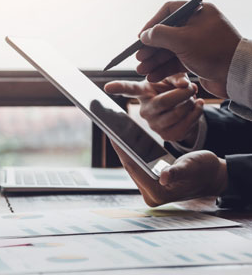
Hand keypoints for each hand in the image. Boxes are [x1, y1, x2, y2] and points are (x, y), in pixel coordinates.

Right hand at [104, 73, 203, 145]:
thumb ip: (177, 76)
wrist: (183, 108)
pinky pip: (186, 124)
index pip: (129, 89)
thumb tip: (185, 84)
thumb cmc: (173, 89)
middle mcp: (144, 111)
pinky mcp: (167, 136)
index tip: (107, 87)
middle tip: (192, 87)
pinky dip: (197, 113)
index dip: (118, 88)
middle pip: (163, 102)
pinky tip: (197, 106)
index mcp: (142, 93)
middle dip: (182, 94)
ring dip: (190, 103)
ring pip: (177, 113)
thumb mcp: (173, 78)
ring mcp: (154, 125)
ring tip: (192, 97)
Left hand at [111, 141, 227, 206]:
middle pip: (130, 167)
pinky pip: (138, 166)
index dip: (122, 150)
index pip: (134, 168)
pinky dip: (132, 153)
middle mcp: (151, 195)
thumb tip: (164, 177)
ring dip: (124, 150)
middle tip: (110, 129)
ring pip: (132, 166)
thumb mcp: (191, 167)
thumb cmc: (205, 171)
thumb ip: (177, 172)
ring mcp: (150, 190)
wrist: (213, 176)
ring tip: (115, 132)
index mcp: (158, 193)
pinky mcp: (151, 184)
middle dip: (121, 148)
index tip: (112, 134)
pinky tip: (126, 140)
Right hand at [136, 1, 241, 97]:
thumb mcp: (182, 40)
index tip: (140, 37)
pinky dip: (164, 69)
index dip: (152, 24)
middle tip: (139, 58)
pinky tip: (153, 76)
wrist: (237, 74)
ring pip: (169, 50)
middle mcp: (197, 25)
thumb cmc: (214, 51)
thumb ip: (159, 35)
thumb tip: (144, 35)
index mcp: (197, 13)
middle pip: (166, 34)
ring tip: (142, 71)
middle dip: (151, 48)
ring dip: (154, 61)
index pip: (168, 12)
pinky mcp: (197, 59)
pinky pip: (176, 61)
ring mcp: (197, 43)